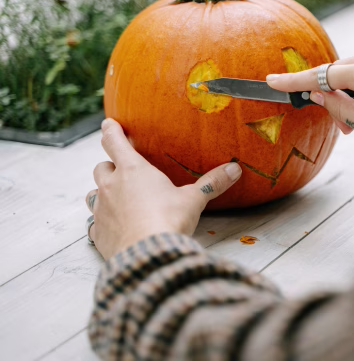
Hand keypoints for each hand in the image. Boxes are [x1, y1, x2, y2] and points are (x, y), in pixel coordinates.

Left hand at [86, 119, 241, 258]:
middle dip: (110, 166)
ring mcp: (101, 210)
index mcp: (132, 170)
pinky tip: (115, 227)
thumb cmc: (169, 220)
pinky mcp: (98, 232)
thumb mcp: (194, 199)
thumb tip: (235, 169)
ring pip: (93, 193)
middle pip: (101, 167)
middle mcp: (111, 186)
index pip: (114, 142)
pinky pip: (94, 222)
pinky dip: (102, 221)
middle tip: (122, 169)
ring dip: (102, 192)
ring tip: (116, 197)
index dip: (111, 130)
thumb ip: (212, 183)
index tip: (109, 123)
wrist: (147, 254)